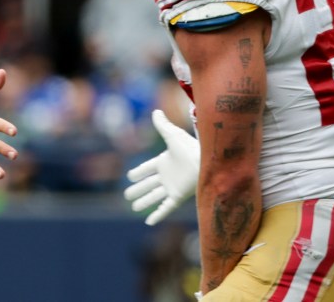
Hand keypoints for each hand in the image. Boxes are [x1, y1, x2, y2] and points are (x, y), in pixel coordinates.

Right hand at [124, 109, 200, 225]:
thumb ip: (163, 125)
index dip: (138, 172)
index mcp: (164, 161)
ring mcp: (172, 187)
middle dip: (138, 190)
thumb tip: (155, 111)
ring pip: (154, 196)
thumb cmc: (191, 147)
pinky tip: (149, 223)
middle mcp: (167, 176)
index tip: (129, 176)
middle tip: (126, 195)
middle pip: (148, 184)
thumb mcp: (173, 135)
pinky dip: (157, 215)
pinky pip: (165, 208)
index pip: (147, 168)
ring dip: (144, 202)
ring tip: (134, 207)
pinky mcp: (178, 197)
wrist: (206, 161)